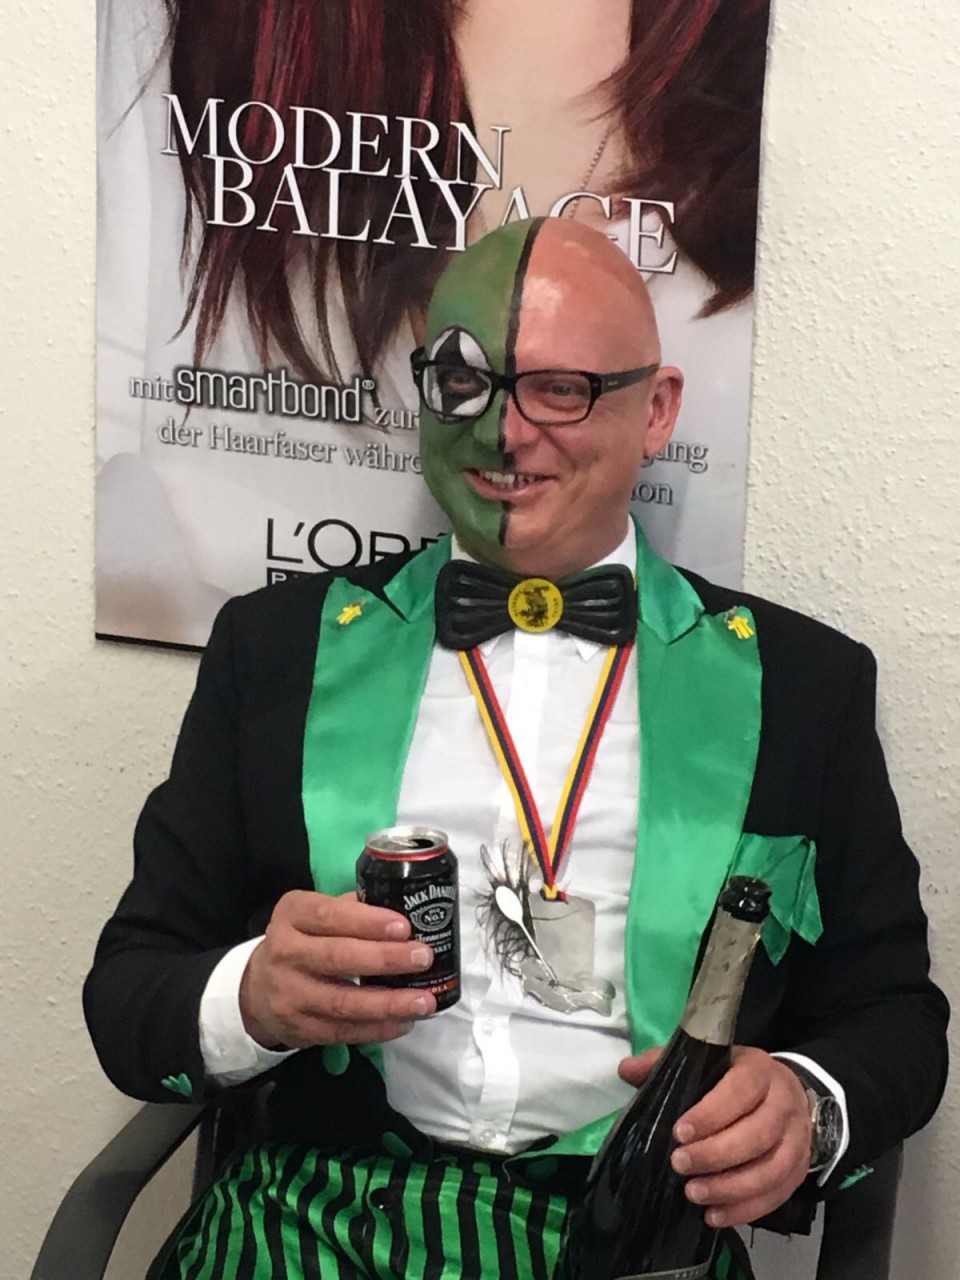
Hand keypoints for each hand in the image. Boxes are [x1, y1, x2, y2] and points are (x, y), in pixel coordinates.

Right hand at [239, 890, 435, 1049]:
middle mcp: (286, 953)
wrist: (256, 990)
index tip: (404, 926)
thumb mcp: (313, 915)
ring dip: (389, 1003)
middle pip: (338, 957)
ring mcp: (290, 995)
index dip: (367, 922)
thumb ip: (351, 909)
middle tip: (424, 958)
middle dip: (385, 959)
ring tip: (424, 1001)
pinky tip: (404, 1021)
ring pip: (343, 1002)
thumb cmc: (301, 942)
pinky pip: (343, 1031)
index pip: (330, 916)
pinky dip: (377, 1029)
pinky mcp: (300, 1029)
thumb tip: (404, 907)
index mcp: (292, 915)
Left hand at [618, 1045, 811, 1226]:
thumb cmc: (734, 1077)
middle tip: (679, 1165)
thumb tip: (627, 1069)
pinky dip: (745, 1210)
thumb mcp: (706, 1061)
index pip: (739, 1091)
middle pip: (756, 1135)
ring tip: (693, 1194)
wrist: (786, 1092)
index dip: (711, 1114)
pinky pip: (776, 1196)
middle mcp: (784, 1103)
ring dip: (729, 1188)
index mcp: (758, 1070)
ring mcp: (797, 1139)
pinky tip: (714, 1215)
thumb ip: (666, 1062)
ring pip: (769, 1170)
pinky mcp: (798, 1170)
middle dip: (715, 1155)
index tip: (679, 1132)